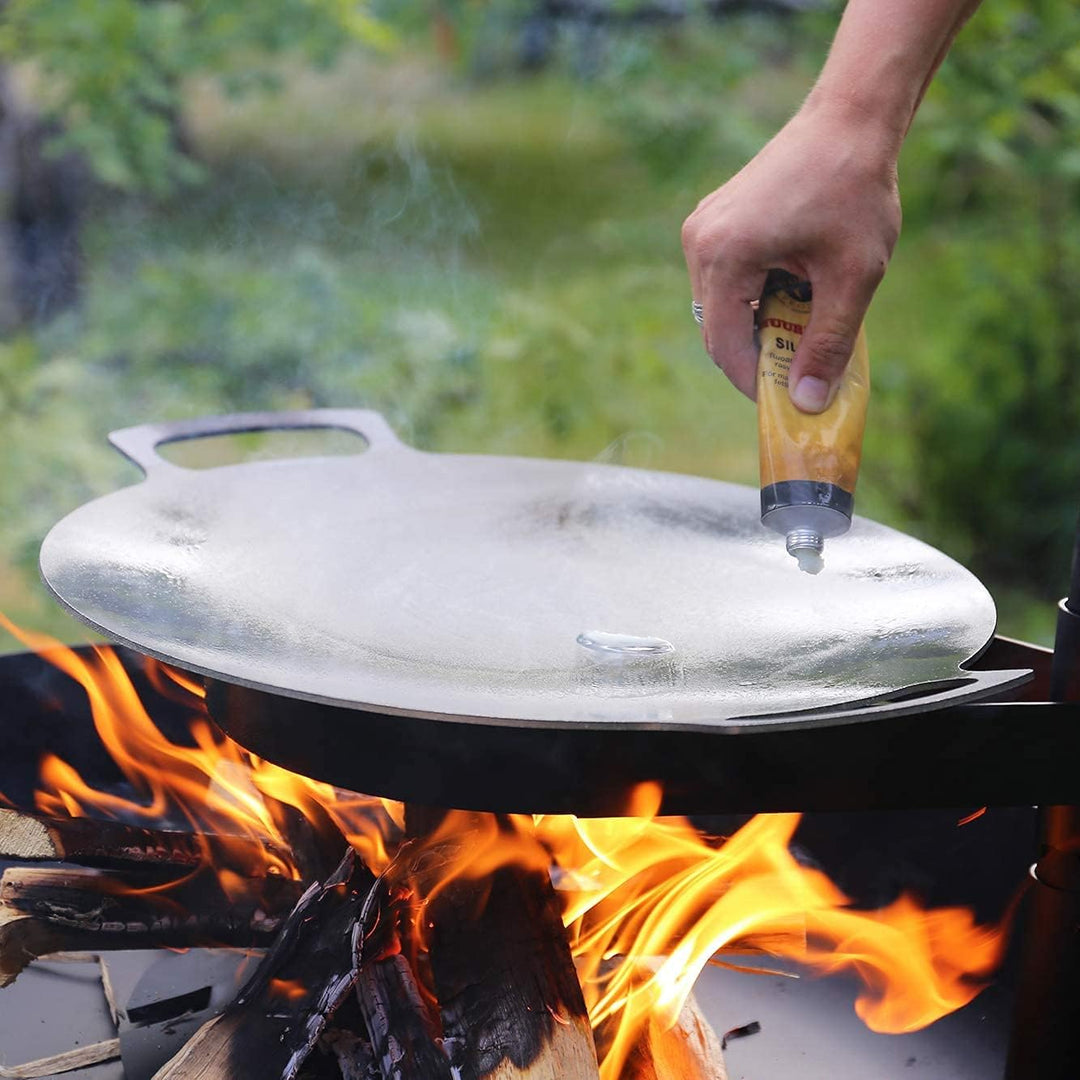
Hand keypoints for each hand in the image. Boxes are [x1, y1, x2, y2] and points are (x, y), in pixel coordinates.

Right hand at [681, 100, 901, 410]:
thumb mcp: (853, 279)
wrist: (850, 120)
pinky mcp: (710, 221)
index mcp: (726, 255)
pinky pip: (722, 280)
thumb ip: (828, 345)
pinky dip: (752, 298)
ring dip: (756, 325)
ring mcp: (700, 229)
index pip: (724, 345)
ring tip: (805, 318)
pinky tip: (793, 287)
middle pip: (716, 329)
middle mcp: (700, 242)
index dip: (753, 382)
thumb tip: (808, 404)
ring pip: (718, 307)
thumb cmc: (856, 192)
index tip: (788, 400)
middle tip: (802, 366)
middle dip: (756, 355)